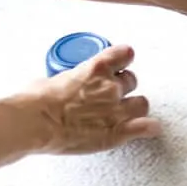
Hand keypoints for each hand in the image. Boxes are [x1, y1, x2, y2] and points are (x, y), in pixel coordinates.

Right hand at [23, 45, 160, 155]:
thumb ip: (69, 77)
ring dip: (134, 107)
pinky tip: (151, 128)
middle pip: (132, 81)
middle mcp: (111, 86)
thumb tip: (63, 83)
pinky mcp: (117, 132)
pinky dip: (149, 128)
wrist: (35, 123)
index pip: (126, 54)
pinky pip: (145, 127)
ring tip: (125, 114)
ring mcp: (116, 109)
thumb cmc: (37, 100)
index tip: (121, 65)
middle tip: (112, 97)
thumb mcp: (54, 77)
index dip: (124, 60)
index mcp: (97, 68)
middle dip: (124, 88)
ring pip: (141, 103)